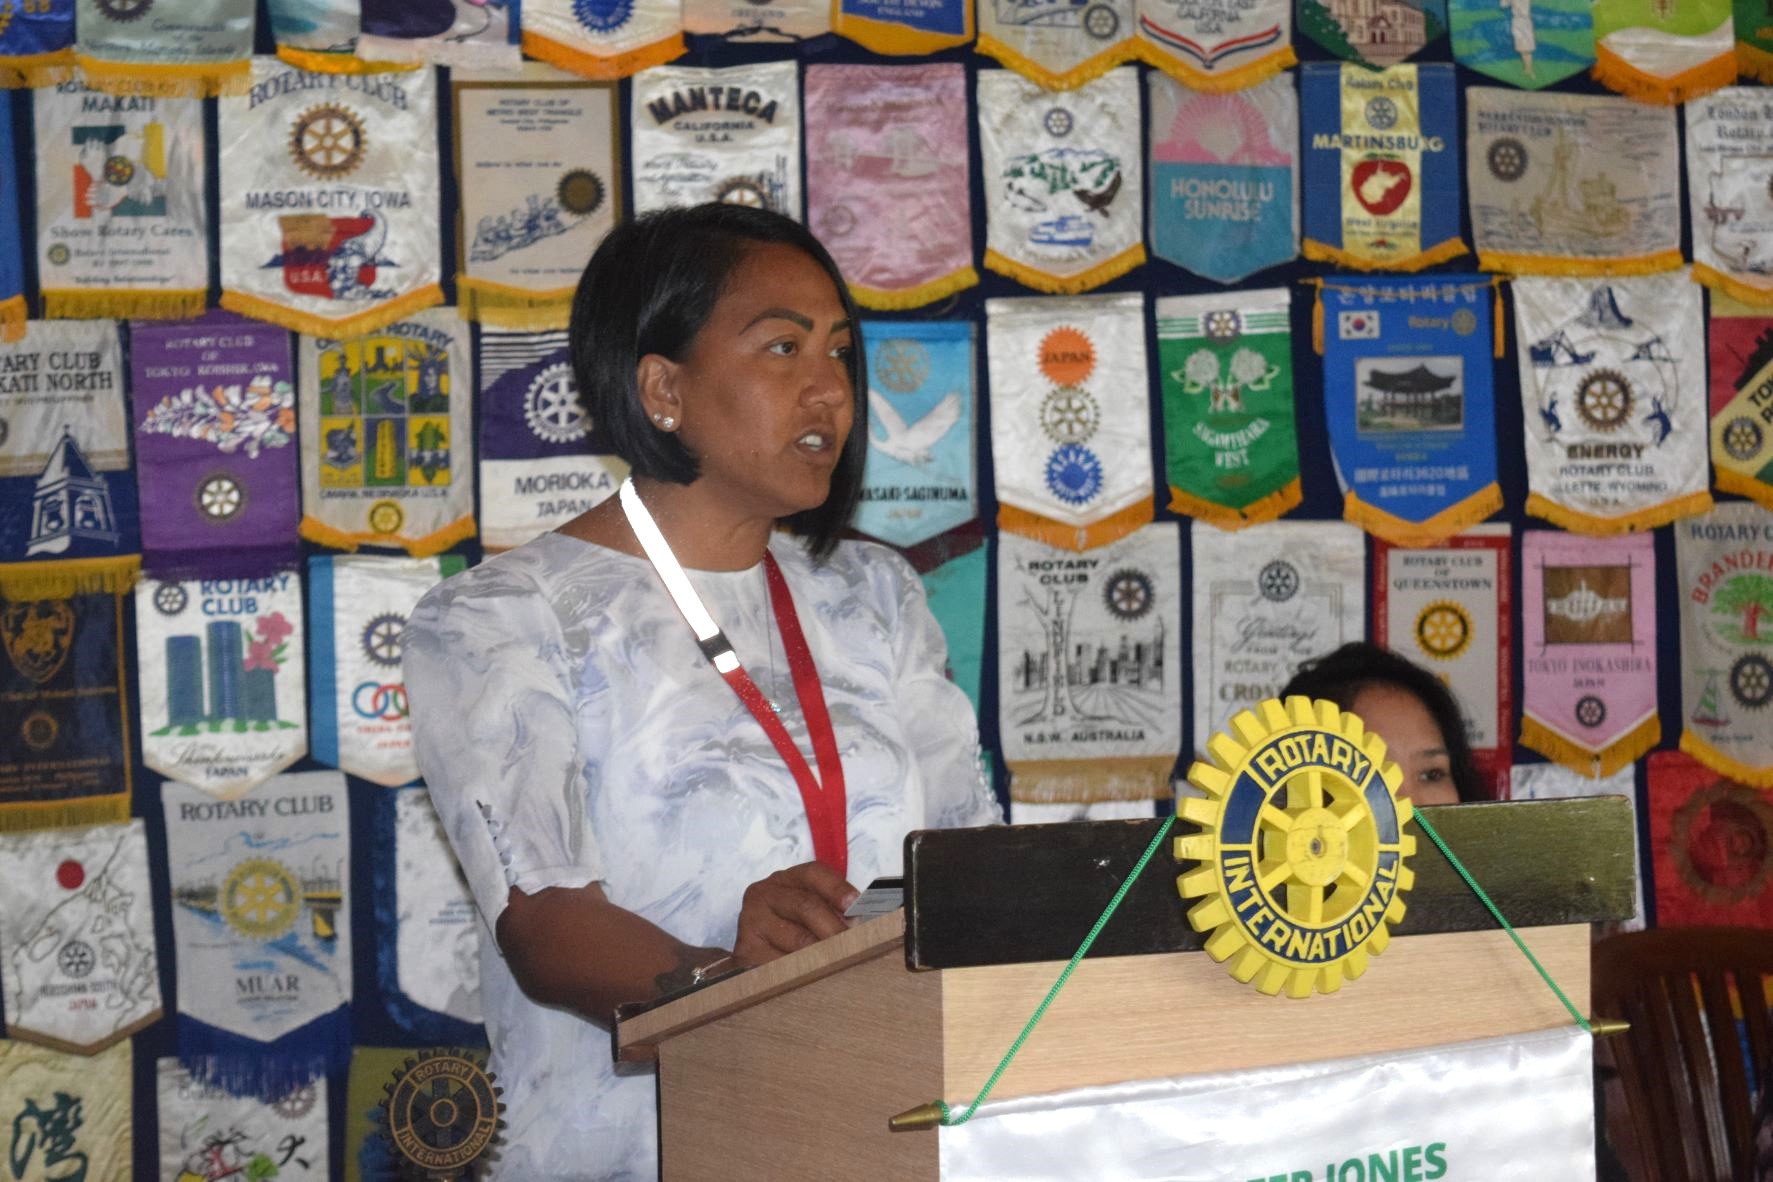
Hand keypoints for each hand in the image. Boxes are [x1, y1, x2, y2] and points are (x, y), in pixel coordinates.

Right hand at [732, 862, 859, 966]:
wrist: (754, 954)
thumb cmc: (791, 930)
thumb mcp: (811, 911)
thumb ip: (834, 911)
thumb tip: (863, 924)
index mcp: (785, 880)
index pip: (813, 874)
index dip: (837, 888)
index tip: (856, 905)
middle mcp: (764, 894)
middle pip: (807, 906)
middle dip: (836, 927)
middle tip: (858, 945)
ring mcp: (751, 920)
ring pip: (798, 940)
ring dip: (825, 953)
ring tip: (844, 964)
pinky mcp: (746, 950)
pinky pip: (782, 963)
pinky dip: (804, 972)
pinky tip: (818, 978)